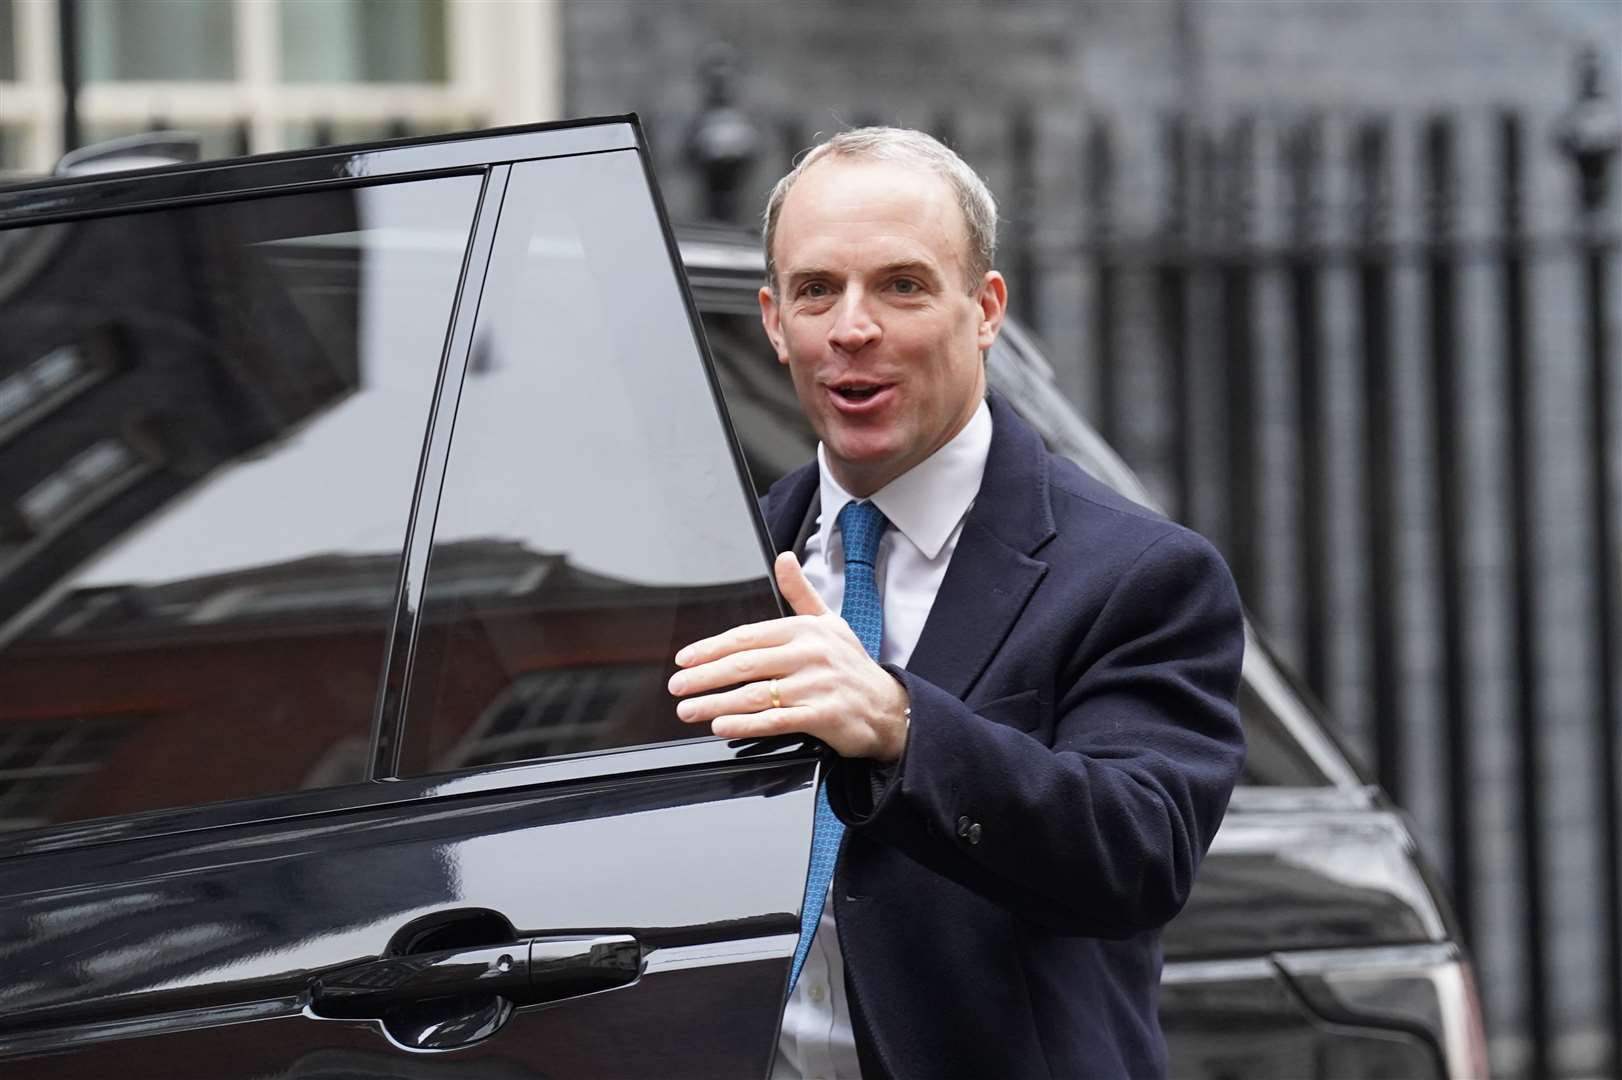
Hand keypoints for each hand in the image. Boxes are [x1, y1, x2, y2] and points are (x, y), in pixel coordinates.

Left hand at [667, 552, 910, 761]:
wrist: (889, 707)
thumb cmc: (852, 666)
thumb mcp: (830, 622)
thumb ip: (800, 593)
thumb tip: (783, 558)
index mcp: (805, 630)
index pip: (747, 636)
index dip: (711, 648)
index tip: (685, 659)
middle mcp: (809, 654)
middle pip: (744, 664)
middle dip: (704, 677)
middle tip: (677, 686)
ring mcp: (816, 686)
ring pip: (755, 694)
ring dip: (716, 703)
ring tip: (689, 710)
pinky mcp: (823, 716)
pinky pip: (776, 720)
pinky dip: (746, 724)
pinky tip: (722, 726)